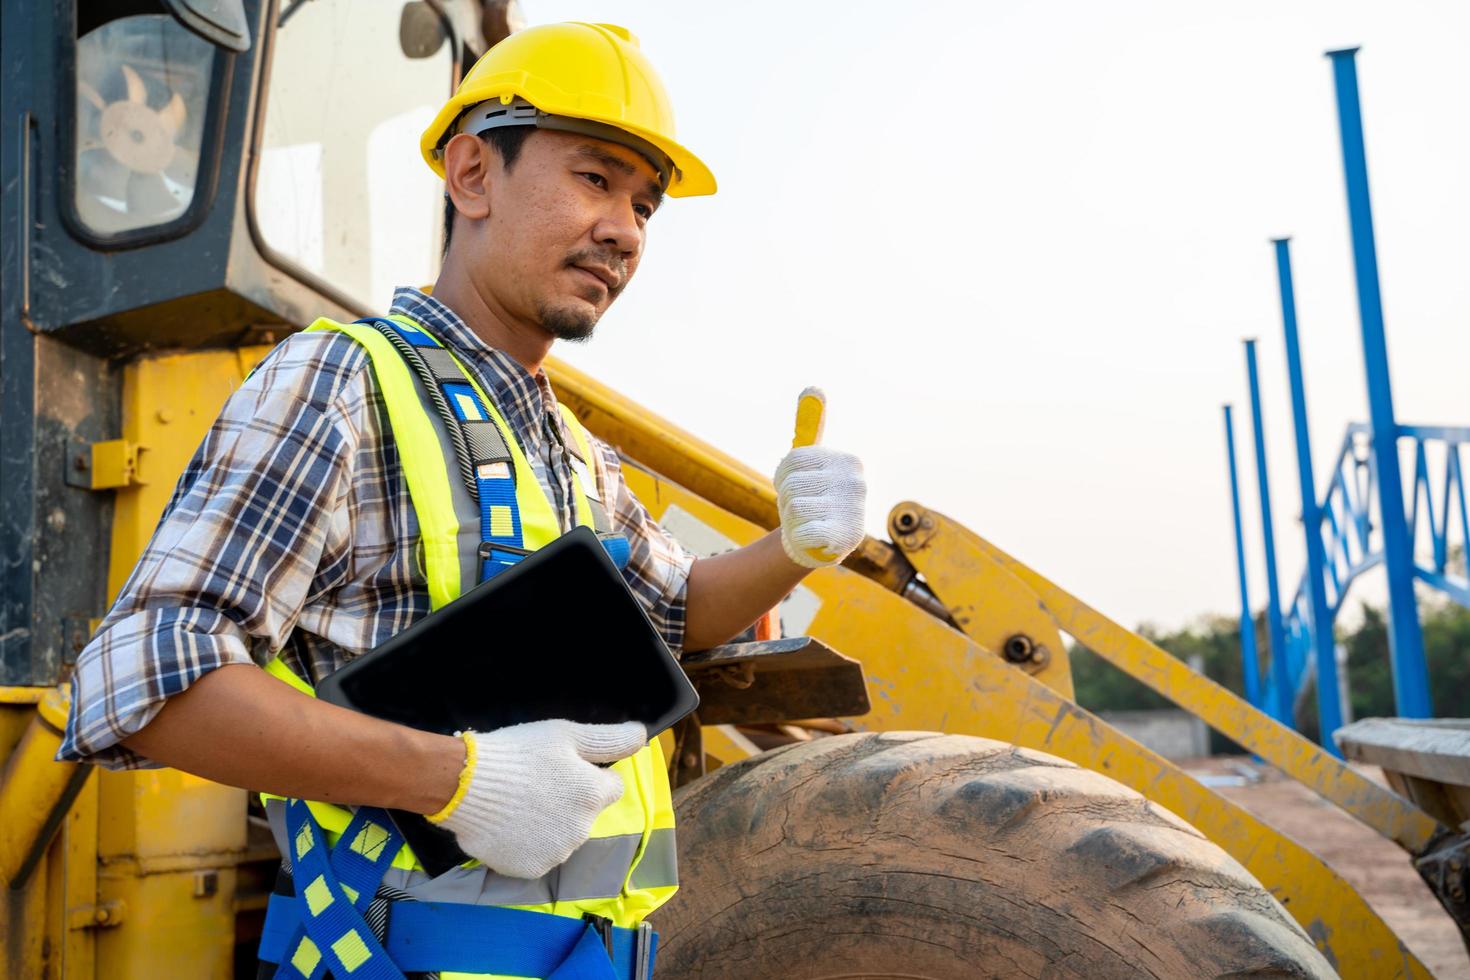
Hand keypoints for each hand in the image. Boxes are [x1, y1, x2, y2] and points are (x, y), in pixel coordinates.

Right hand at [429, 719, 646, 878]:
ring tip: (520, 802)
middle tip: (538, 782)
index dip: (590, 773)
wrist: (465, 784)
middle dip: (570, 799)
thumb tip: (643, 737)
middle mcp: (582, 830)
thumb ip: (610, 739)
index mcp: (594, 796)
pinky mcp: (530, 869)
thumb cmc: (519, 753)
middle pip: (586, 812)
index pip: (612, 786)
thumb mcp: (567, 734)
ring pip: (563, 835)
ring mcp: (556, 853)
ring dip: (550, 822)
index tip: (564, 766)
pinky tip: (510, 823)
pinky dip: (528, 841)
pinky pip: (538, 853)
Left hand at [774, 387, 866, 568]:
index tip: (793, 485)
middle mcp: (857, 483)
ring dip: (792, 519)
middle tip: (800, 507)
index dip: (783, 476)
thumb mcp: (810, 462)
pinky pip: (802, 531)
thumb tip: (813, 388)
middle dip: (787, 498)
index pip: (794, 460)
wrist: (816, 544)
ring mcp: (853, 512)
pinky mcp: (845, 539)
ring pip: (795, 507)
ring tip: (806, 521)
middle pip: (793, 483)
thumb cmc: (810, 498)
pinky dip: (799, 537)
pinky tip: (812, 539)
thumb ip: (812, 426)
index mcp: (848, 461)